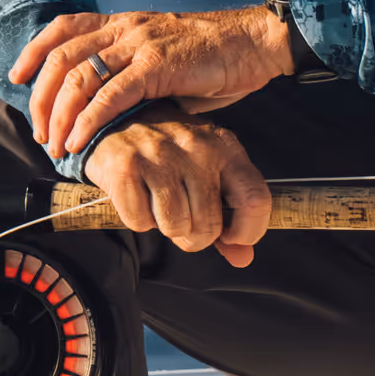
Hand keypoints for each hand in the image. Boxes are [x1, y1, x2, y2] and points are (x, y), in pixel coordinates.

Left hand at [10, 6, 293, 159]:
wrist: (254, 44)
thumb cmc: (212, 59)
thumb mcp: (161, 61)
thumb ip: (132, 77)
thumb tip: (108, 111)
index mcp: (123, 23)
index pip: (63, 27)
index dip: (34, 50)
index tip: (17, 76)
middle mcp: (125, 28)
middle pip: (61, 56)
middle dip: (41, 97)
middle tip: (39, 130)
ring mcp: (140, 44)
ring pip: (79, 76)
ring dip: (59, 114)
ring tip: (54, 143)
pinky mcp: (158, 65)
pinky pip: (111, 94)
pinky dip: (88, 120)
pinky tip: (79, 141)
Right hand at [85, 117, 274, 265]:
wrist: (119, 117)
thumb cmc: (171, 151)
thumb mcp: (208, 172)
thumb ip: (229, 216)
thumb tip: (242, 258)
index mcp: (225, 147)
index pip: (255, 200)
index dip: (246, 232)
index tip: (229, 237)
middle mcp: (197, 147)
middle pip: (209, 226)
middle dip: (194, 237)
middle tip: (182, 220)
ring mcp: (160, 154)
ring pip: (175, 227)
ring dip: (165, 227)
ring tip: (158, 203)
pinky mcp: (126, 165)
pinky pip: (139, 221)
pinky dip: (137, 219)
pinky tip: (138, 196)